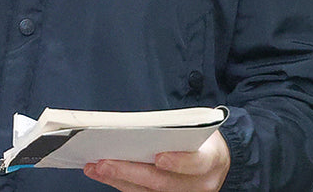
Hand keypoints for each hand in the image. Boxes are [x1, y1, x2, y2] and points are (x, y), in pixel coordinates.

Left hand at [84, 131, 229, 191]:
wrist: (216, 160)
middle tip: (104, 162)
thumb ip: (175, 132)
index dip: (178, 162)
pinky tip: (105, 174)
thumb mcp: (198, 129)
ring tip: (95, 167)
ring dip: (118, 180)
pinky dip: (123, 184)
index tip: (159, 157)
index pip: (196, 163)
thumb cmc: (202, 139)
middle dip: (130, 172)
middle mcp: (201, 185)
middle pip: (163, 183)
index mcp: (212, 160)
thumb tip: (136, 131)